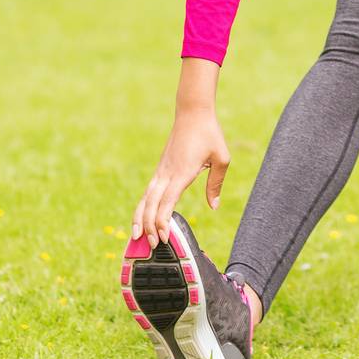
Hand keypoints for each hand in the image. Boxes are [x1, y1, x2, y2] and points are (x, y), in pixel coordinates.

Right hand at [130, 108, 229, 249]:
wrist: (192, 113)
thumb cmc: (209, 134)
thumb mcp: (221, 158)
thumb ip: (216, 183)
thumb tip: (213, 206)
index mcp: (182, 172)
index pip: (167, 202)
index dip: (162, 221)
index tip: (164, 237)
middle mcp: (167, 173)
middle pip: (151, 204)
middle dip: (149, 226)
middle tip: (151, 246)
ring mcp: (161, 171)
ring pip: (145, 198)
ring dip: (140, 218)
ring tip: (136, 237)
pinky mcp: (161, 169)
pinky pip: (148, 192)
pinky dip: (143, 206)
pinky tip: (142, 218)